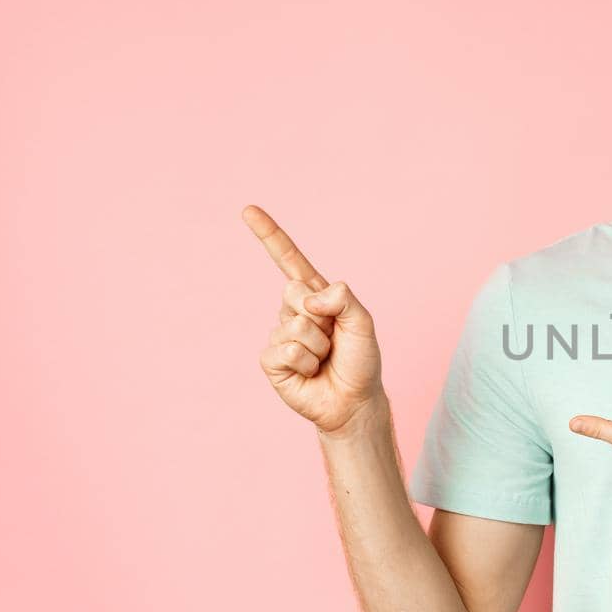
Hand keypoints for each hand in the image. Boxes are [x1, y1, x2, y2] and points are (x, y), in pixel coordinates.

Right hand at [243, 204, 384, 435]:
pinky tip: (310, 373)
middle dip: (321, 316)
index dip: (269, 235)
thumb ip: (344, 300)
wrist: (353, 401)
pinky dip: (305, 362)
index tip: (248, 210)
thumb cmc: (360, 362)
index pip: (289, 261)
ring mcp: (280, 334)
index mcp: (315, 296)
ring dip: (318, 346)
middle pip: (293, 291)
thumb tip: (312, 296)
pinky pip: (286, 350)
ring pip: (295, 326)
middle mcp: (294, 311)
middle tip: (333, 339)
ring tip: (325, 359)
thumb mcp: (363, 324)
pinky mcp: (271, 360)